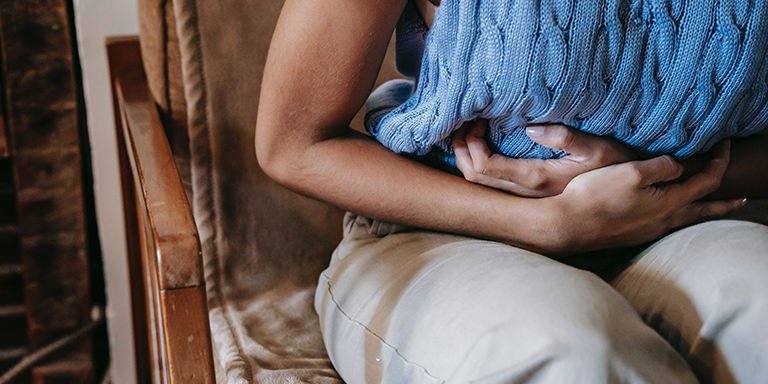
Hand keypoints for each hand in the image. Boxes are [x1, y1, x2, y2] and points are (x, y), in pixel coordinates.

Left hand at [452, 120, 636, 196]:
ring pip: (479, 183)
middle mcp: (525, 193)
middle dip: (461, 148)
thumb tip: (531, 129)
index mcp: (537, 179)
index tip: (477, 119)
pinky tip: (482, 145)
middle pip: (473, 177)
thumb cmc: (618, 168)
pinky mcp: (528, 194)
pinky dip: (477, 163)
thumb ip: (567, 138)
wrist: (629, 197)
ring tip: (470, 130)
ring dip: (466, 156)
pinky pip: (491, 182)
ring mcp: (525, 196)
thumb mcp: (600, 148)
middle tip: (465, 121)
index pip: (484, 167)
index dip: (470, 144)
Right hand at [548, 140, 745, 253]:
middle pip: (704, 211)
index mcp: (669, 203)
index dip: (720, 161)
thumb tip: (677, 166)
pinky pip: (665, 224)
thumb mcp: (632, 171)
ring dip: (702, 211)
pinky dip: (678, 216)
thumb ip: (661, 166)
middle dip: (724, 203)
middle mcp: (663, 221)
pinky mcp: (631, 235)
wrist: (567, 225)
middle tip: (742, 199)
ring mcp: (647, 231)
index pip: (707, 181)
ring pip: (685, 220)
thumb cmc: (596, 196)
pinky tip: (667, 214)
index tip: (725, 144)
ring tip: (709, 207)